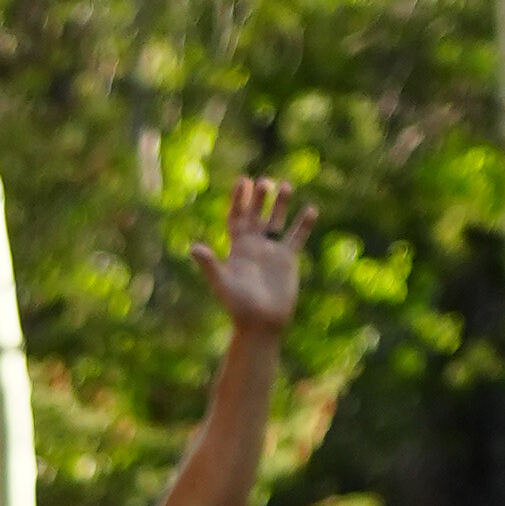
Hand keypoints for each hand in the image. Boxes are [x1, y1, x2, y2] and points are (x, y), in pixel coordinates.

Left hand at [192, 173, 315, 337]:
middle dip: (259, 198)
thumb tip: (193, 248)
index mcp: (237, 249)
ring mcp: (272, 252)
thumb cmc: (239, 306)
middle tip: (264, 181)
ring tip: (285, 185)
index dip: (238, 200)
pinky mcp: (288, 260)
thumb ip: (209, 264)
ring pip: (276, 222)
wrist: (261, 324)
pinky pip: (297, 237)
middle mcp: (254, 247)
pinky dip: (303, 224)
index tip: (243, 181)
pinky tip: (310, 209)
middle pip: (256, 216)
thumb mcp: (223, 282)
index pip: (237, 218)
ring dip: (280, 205)